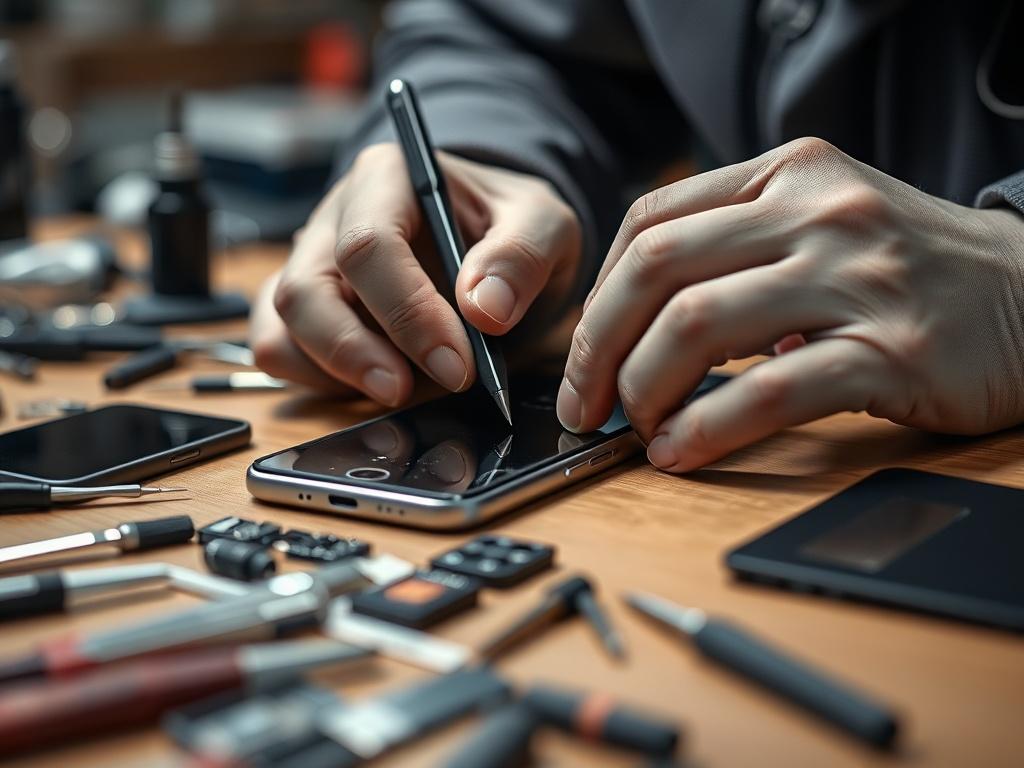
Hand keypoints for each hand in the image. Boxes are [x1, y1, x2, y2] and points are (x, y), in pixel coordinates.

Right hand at [250, 143, 580, 404]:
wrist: (497, 249)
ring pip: (282, 324)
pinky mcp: (305, 312)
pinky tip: (372, 385)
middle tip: (409, 392)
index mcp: (387, 178)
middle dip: (356, 354)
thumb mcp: (544, 224)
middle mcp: (335, 218)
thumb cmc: (510, 228)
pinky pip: (278, 349)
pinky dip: (317, 380)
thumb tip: (485, 308)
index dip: (407, 313)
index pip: (369, 245)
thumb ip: (522, 255)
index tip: (458, 364)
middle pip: (307, 290)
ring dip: (335, 372)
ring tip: (399, 390)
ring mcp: (312, 265)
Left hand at [558, 137, 1023, 471]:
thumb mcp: (823, 222)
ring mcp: (857, 278)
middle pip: (658, 269)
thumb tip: (630, 321)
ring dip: (642, 388)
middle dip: (598, 346)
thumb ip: (735, 246)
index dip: (599, 296)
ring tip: (634, 428)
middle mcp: (819, 212)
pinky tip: (680, 451)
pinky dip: (706, 428)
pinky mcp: (890, 352)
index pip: (653, 220)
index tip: (584, 352)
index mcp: (791, 173)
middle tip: (584, 403)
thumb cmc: (909, 270)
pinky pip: (770, 392)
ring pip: (698, 325)